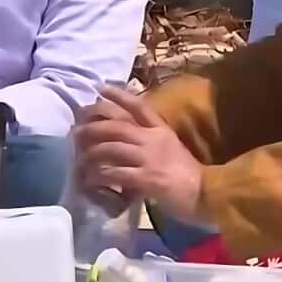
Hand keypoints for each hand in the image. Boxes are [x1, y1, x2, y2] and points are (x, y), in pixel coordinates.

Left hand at [73, 87, 205, 223]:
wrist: (205, 193)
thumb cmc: (187, 174)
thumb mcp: (171, 147)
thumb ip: (151, 139)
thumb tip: (124, 137)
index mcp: (161, 130)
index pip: (139, 106)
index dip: (119, 95)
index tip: (101, 88)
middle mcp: (154, 139)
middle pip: (117, 124)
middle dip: (93, 126)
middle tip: (76, 130)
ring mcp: (150, 158)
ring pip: (111, 147)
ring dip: (91, 152)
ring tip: (79, 158)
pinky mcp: (146, 178)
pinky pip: (115, 173)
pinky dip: (99, 175)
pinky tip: (91, 179)